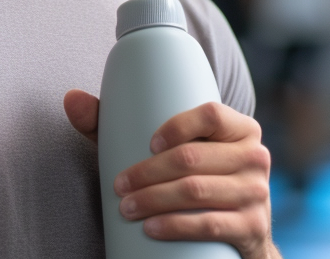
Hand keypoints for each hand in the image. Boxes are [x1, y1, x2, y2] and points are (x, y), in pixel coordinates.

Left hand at [63, 90, 279, 258]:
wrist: (242, 232)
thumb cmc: (198, 180)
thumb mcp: (171, 152)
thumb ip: (120, 124)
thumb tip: (71, 98)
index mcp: (241, 129)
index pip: (211, 113)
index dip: (177, 126)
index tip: (147, 143)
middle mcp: (255, 157)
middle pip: (193, 157)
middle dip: (147, 173)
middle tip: (120, 186)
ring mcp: (257, 194)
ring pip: (196, 191)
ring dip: (154, 200)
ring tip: (127, 207)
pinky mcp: (252, 228)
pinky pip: (210, 224)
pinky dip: (176, 226)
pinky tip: (152, 227)